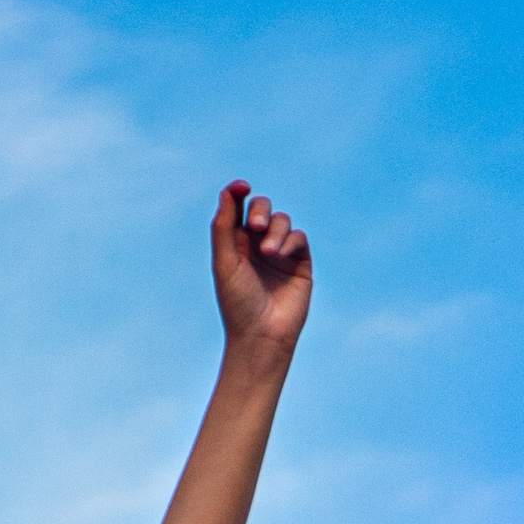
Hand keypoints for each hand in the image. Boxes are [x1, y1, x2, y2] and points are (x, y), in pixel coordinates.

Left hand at [210, 184, 311, 362]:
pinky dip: (289, 241)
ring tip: (268, 252)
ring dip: (275, 230)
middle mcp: (257, 245)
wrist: (261, 336)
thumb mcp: (224, 263)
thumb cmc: (237, 304)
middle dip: (259, 210)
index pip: (238, 208)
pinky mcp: (299, 262)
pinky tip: (279, 256)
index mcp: (235, 244)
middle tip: (254, 226)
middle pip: (261, 208)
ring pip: (281, 220)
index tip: (242, 187)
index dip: (239, 192)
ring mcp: (279, 253)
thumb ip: (223, 227)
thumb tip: (228, 192)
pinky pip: (298, 237)